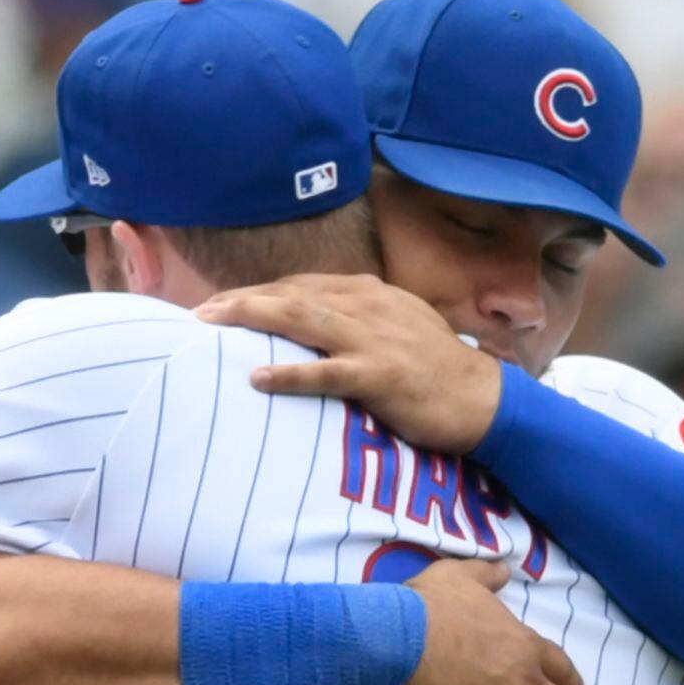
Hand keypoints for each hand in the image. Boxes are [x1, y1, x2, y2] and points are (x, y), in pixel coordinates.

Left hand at [199, 276, 505, 450]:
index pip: (301, 285)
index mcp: (369, 293)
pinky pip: (326, 372)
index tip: (222, 305)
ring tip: (212, 326)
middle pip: (291, 294)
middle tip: (199, 313)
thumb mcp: (397, 327)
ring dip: (252, 318)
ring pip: (301, 319)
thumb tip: (315, 324)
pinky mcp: (380, 376)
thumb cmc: (437, 371)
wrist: (484, 400)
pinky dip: (289, 374)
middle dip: (241, 300)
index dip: (257, 292)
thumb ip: (357, 320)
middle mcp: (367, 306)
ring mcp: (374, 339)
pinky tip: (257, 379)